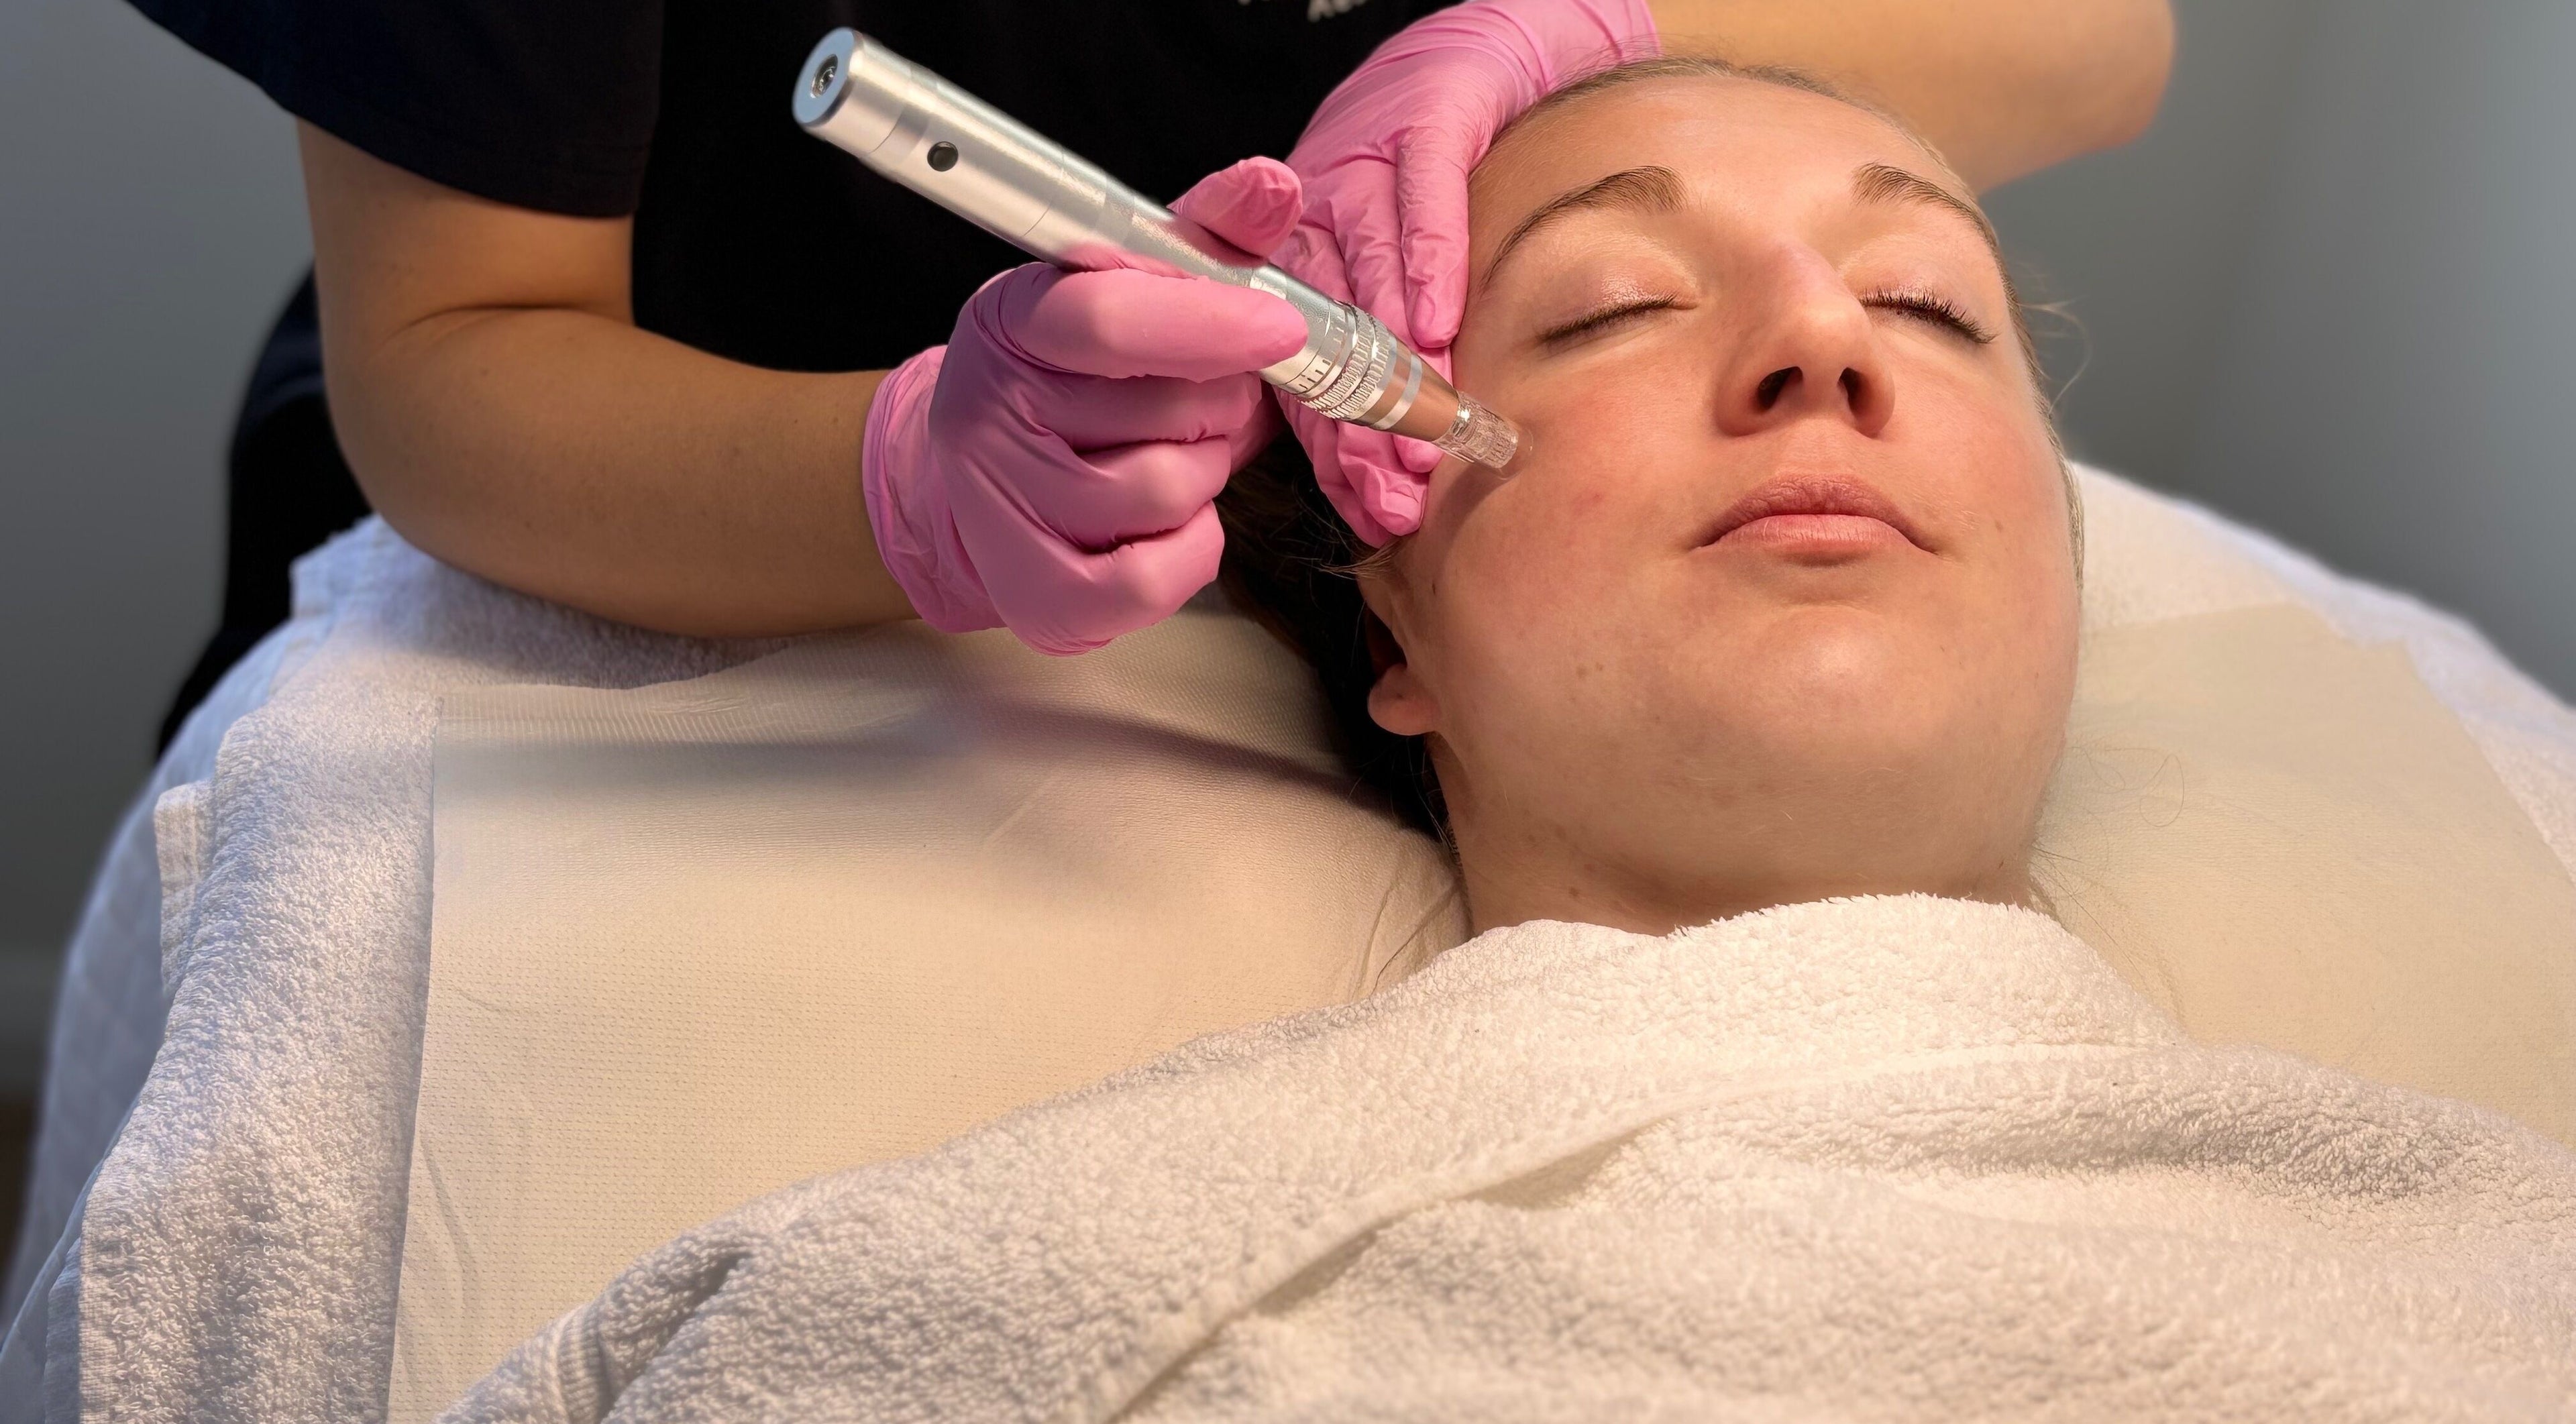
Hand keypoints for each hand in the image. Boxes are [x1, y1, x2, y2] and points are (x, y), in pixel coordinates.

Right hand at [863, 159, 1308, 653]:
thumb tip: (1273, 184)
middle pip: (1169, 413)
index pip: (1111, 319)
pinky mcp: (1037, 598)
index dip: (1211, 322)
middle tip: (1198, 404)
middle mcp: (991, 414)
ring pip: (1168, 492)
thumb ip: (1207, 236)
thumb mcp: (1129, 287)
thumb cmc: (1080, 379)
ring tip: (1174, 455)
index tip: (1283, 329)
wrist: (979, 485)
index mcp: (1016, 320)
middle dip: (1219, 407)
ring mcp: (1003, 511)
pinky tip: (1170, 521)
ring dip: (1204, 475)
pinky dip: (1191, 549)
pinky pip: (1156, 579)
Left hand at [1275, 0, 1657, 543]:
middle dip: (1359, 429)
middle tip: (1396, 496)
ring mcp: (1356, 170)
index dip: (1335, 450)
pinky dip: (1428, 264)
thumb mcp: (1377, 275)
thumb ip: (1370, 365)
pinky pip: (1419, 200)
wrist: (1460, 64)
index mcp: (1288, 271)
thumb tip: (1387, 483)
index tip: (1370, 511)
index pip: (1300, 379)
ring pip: (1365, 278)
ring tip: (1423, 436)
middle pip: (1321, 341)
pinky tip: (1439, 325)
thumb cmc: (1414, 191)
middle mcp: (1307, 223)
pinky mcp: (1416, 128)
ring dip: (1393, 364)